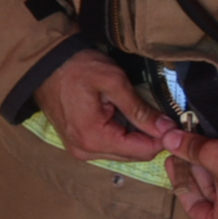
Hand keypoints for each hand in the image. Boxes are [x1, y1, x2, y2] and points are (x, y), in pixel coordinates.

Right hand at [39, 49, 180, 166]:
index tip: (173, 121)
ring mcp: (80, 150)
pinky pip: (109, 146)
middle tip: (159, 114)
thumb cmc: (77, 67)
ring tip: (138, 111)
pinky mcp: (78, 144)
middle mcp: (86, 151)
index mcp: (94, 138)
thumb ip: (140, 109)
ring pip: (122, 152)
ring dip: (135, 136)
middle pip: (133, 155)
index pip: (142, 151)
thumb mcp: (113, 82)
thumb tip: (167, 129)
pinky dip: (121, 134)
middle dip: (149, 137)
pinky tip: (122, 115)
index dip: (162, 137)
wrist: (43, 63)